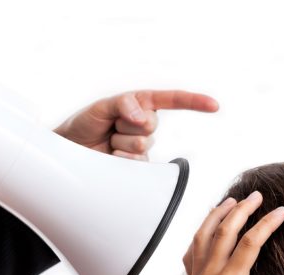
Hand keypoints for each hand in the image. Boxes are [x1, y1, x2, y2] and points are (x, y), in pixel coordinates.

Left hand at [54, 90, 218, 160]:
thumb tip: (142, 116)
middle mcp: (144, 125)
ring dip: (120, 142)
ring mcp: (141, 147)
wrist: (70, 151)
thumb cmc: (84, 124)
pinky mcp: (136, 166)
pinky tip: (111, 157)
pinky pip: (137, 162)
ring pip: (142, 144)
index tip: (214, 106)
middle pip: (150, 125)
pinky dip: (122, 159)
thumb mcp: (102, 106)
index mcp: (141, 104)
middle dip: (127, 124)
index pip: (172, 100)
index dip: (194, 102)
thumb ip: (125, 104)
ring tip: (108, 142)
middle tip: (111, 127)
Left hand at [179, 192, 283, 274]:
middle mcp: (210, 274)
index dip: (266, 224)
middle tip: (257, 195)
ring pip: (203, 235)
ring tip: (231, 200)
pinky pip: (192, 249)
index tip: (281, 211)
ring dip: (216, 214)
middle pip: (224, 231)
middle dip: (241, 209)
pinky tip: (207, 227)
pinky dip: (200, 232)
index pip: (250, 243)